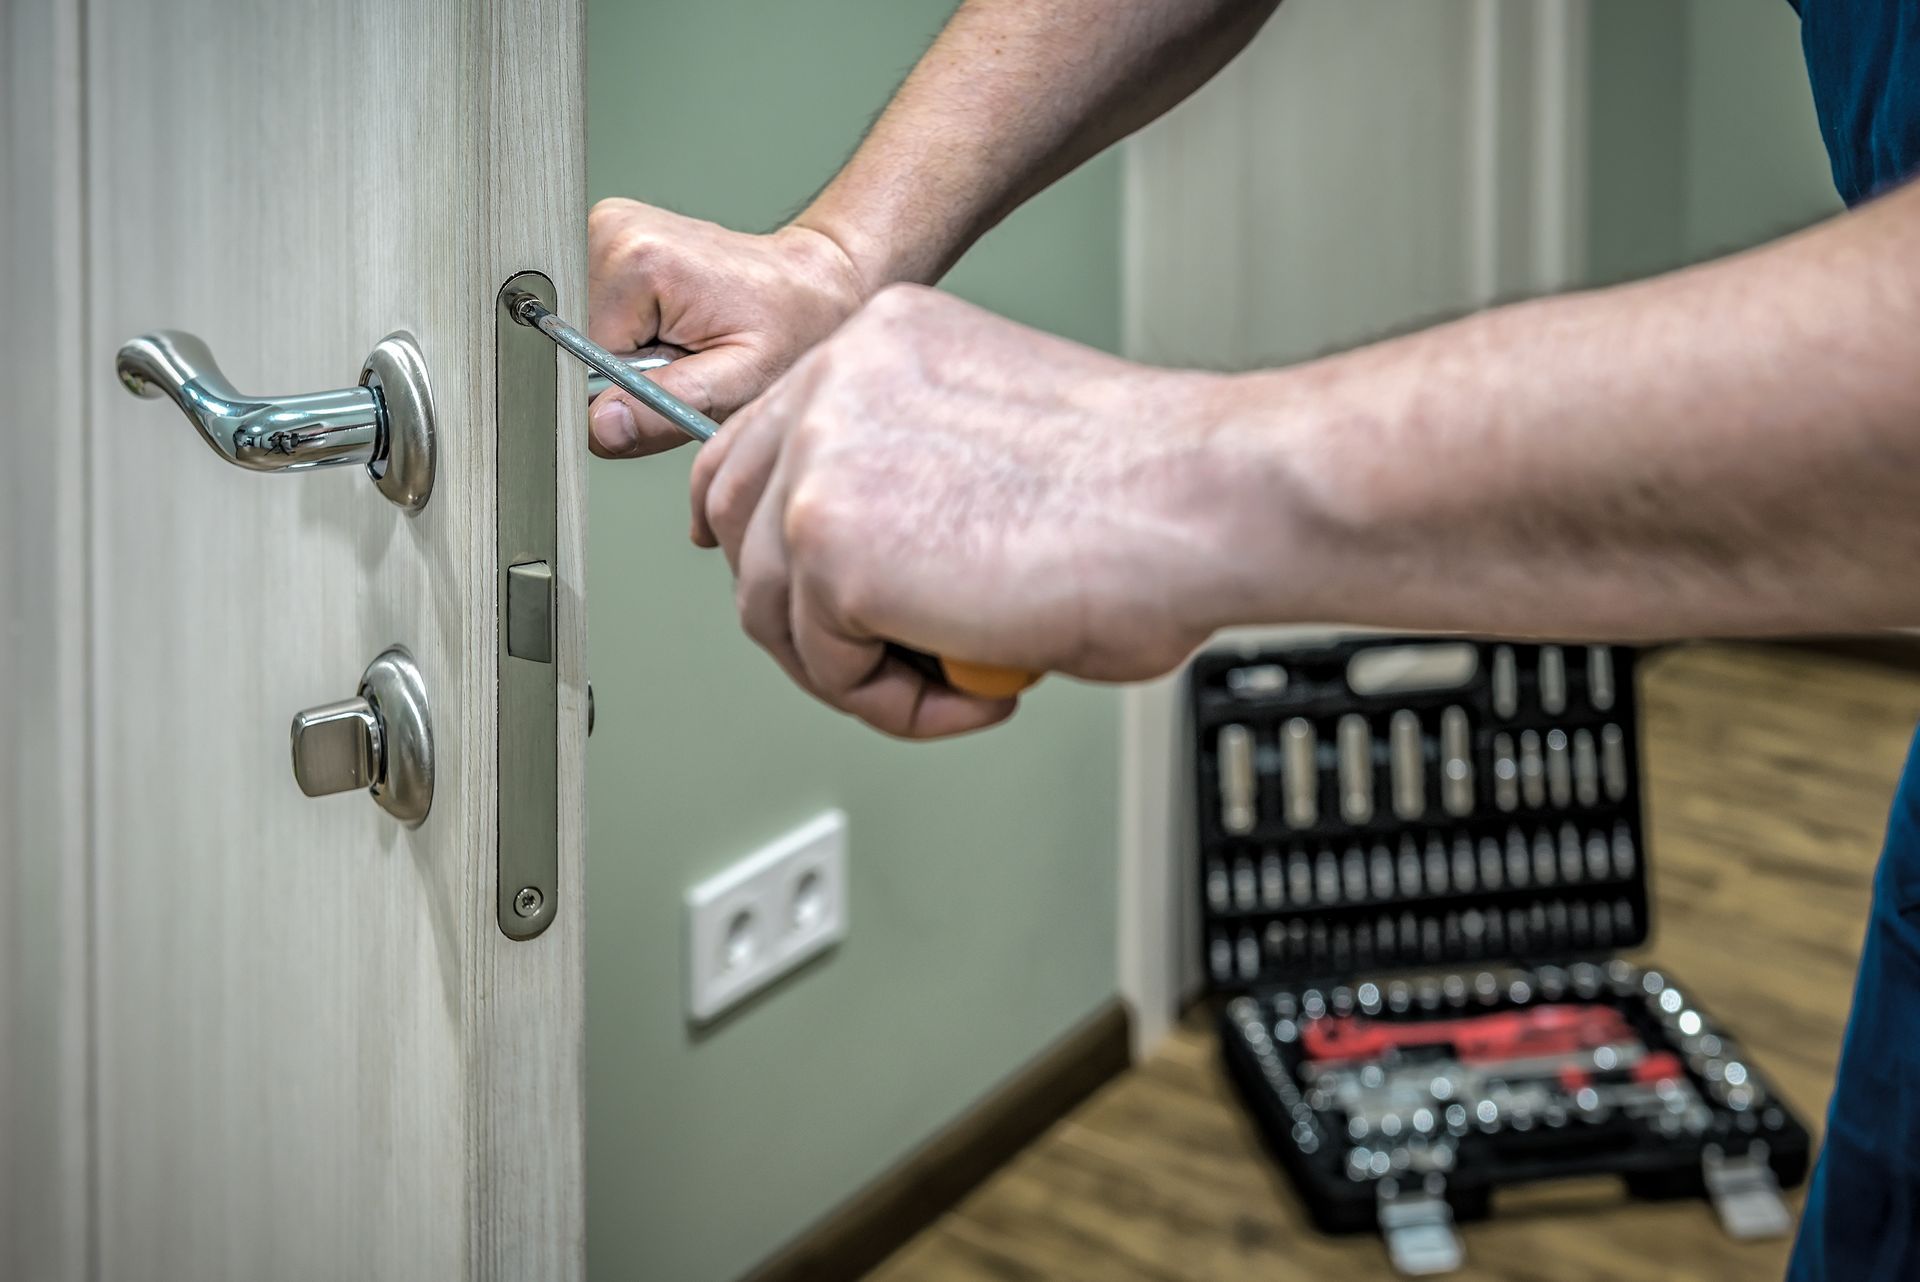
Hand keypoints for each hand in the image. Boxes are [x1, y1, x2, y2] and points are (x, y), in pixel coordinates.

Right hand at [586, 200, 869, 456]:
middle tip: (683, 362)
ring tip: (679, 341)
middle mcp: (610, 232)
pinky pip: (592, 309)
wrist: (807, 285)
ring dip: (624, 353)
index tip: (671, 385)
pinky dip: (625, 331)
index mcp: (637, 262)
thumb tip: (601, 426)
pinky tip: (666, 324)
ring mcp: (604, 227)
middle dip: (623, 373)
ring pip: (581, 330)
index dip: (622, 392)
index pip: (583, 362)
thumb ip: (663, 408)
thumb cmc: (787, 328)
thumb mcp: (736, 385)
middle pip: (577, 342)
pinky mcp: (607, 236)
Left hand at [689, 285, 1236, 737]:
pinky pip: (825, 665)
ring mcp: (822, 460)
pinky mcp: (834, 549)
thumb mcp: (992, 449)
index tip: (791, 588)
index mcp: (880, 344)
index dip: (764, 529)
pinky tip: (976, 691)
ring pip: (772, 606)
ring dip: (857, 669)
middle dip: (799, 610)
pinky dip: (894, 705)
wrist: (1206, 502)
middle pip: (736, 518)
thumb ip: (911, 483)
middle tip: (888, 658)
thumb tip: (884, 570)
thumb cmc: (1147, 495)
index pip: (758, 440)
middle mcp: (835, 382)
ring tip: (957, 681)